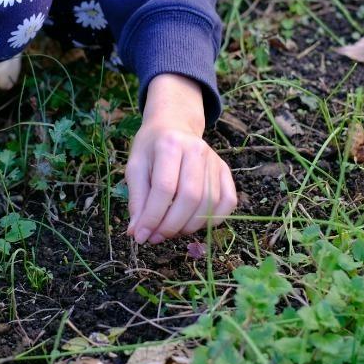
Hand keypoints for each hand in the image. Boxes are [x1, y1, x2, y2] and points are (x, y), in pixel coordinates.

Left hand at [124, 75, 236, 243]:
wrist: (174, 126)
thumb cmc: (151, 148)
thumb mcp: (135, 167)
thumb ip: (137, 200)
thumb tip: (138, 233)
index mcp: (170, 144)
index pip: (164, 188)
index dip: (153, 217)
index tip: (142, 236)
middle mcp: (197, 150)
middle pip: (190, 197)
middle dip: (171, 225)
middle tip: (156, 237)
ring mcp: (215, 160)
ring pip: (209, 203)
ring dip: (189, 226)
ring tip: (170, 231)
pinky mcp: (225, 171)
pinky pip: (228, 202)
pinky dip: (213, 220)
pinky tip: (193, 224)